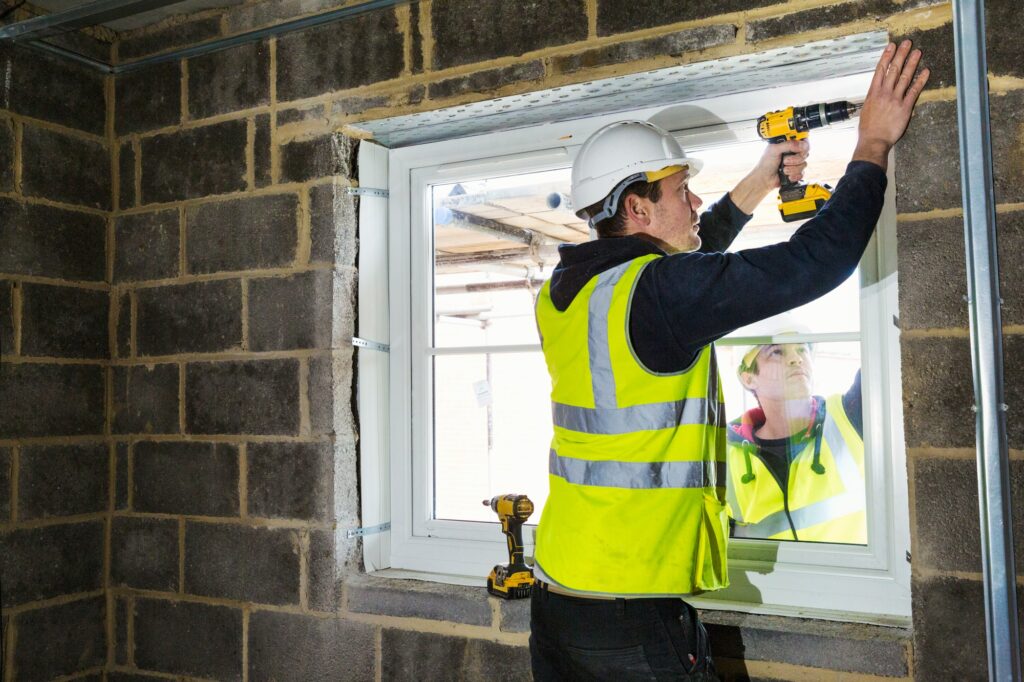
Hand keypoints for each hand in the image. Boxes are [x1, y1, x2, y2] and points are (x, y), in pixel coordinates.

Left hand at [728, 139, 808, 213]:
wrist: (764, 179)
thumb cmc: (765, 164)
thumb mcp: (774, 149)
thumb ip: (788, 145)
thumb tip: (801, 145)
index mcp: (788, 144)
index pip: (803, 140)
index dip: (803, 144)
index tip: (799, 149)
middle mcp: (793, 153)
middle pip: (805, 153)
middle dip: (795, 159)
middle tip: (785, 161)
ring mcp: (795, 163)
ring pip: (804, 164)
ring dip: (792, 168)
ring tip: (783, 169)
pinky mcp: (796, 172)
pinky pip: (802, 173)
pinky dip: (794, 175)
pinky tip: (786, 176)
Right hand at [853, 40, 929, 168]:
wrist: (873, 141)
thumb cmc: (868, 129)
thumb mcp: (866, 110)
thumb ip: (874, 99)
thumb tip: (877, 92)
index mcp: (873, 93)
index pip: (880, 70)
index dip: (886, 57)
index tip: (891, 46)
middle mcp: (884, 93)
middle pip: (893, 70)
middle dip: (901, 55)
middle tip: (907, 43)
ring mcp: (895, 99)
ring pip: (904, 77)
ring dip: (911, 63)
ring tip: (917, 52)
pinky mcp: (905, 107)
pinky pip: (914, 91)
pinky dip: (920, 81)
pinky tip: (925, 72)